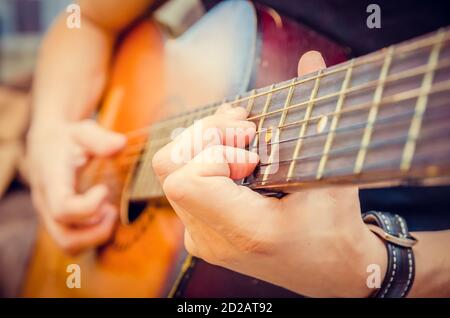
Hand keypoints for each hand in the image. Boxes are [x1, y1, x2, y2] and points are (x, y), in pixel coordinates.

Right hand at [27, 119, 125, 254]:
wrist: (47, 145)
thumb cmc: (68, 138)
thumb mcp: (83, 130)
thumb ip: (99, 138)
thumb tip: (120, 144)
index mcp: (52, 180)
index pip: (63, 208)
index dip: (89, 206)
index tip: (104, 189)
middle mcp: (47, 203)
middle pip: (65, 237)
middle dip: (96, 232)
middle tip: (113, 210)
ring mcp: (51, 215)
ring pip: (69, 245)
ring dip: (96, 236)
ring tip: (110, 212)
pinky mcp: (59, 221)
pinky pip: (73, 242)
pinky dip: (93, 235)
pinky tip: (104, 213)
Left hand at [153, 51, 387, 296]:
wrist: (331, 271)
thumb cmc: (336, 230)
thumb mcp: (333, 174)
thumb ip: (317, 116)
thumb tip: (310, 60)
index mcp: (245, 231)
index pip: (187, 180)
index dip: (215, 150)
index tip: (253, 147)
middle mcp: (213, 239)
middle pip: (170, 170)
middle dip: (203, 136)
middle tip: (245, 128)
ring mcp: (203, 238)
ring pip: (172, 174)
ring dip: (202, 144)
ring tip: (242, 136)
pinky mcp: (202, 233)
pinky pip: (182, 185)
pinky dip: (202, 159)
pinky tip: (232, 152)